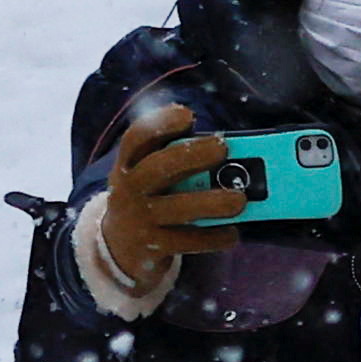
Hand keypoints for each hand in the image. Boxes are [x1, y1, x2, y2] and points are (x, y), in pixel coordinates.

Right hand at [93, 100, 248, 279]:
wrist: (120, 245)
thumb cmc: (149, 196)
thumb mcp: (148, 172)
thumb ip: (176, 156)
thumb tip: (226, 147)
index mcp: (128, 163)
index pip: (136, 138)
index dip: (160, 124)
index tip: (188, 115)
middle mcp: (129, 188)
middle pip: (157, 168)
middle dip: (191, 156)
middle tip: (223, 148)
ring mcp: (140, 219)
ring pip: (177, 208)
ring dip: (211, 202)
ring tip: (240, 200)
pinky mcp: (153, 246)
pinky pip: (187, 241)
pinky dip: (213, 237)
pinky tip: (232, 233)